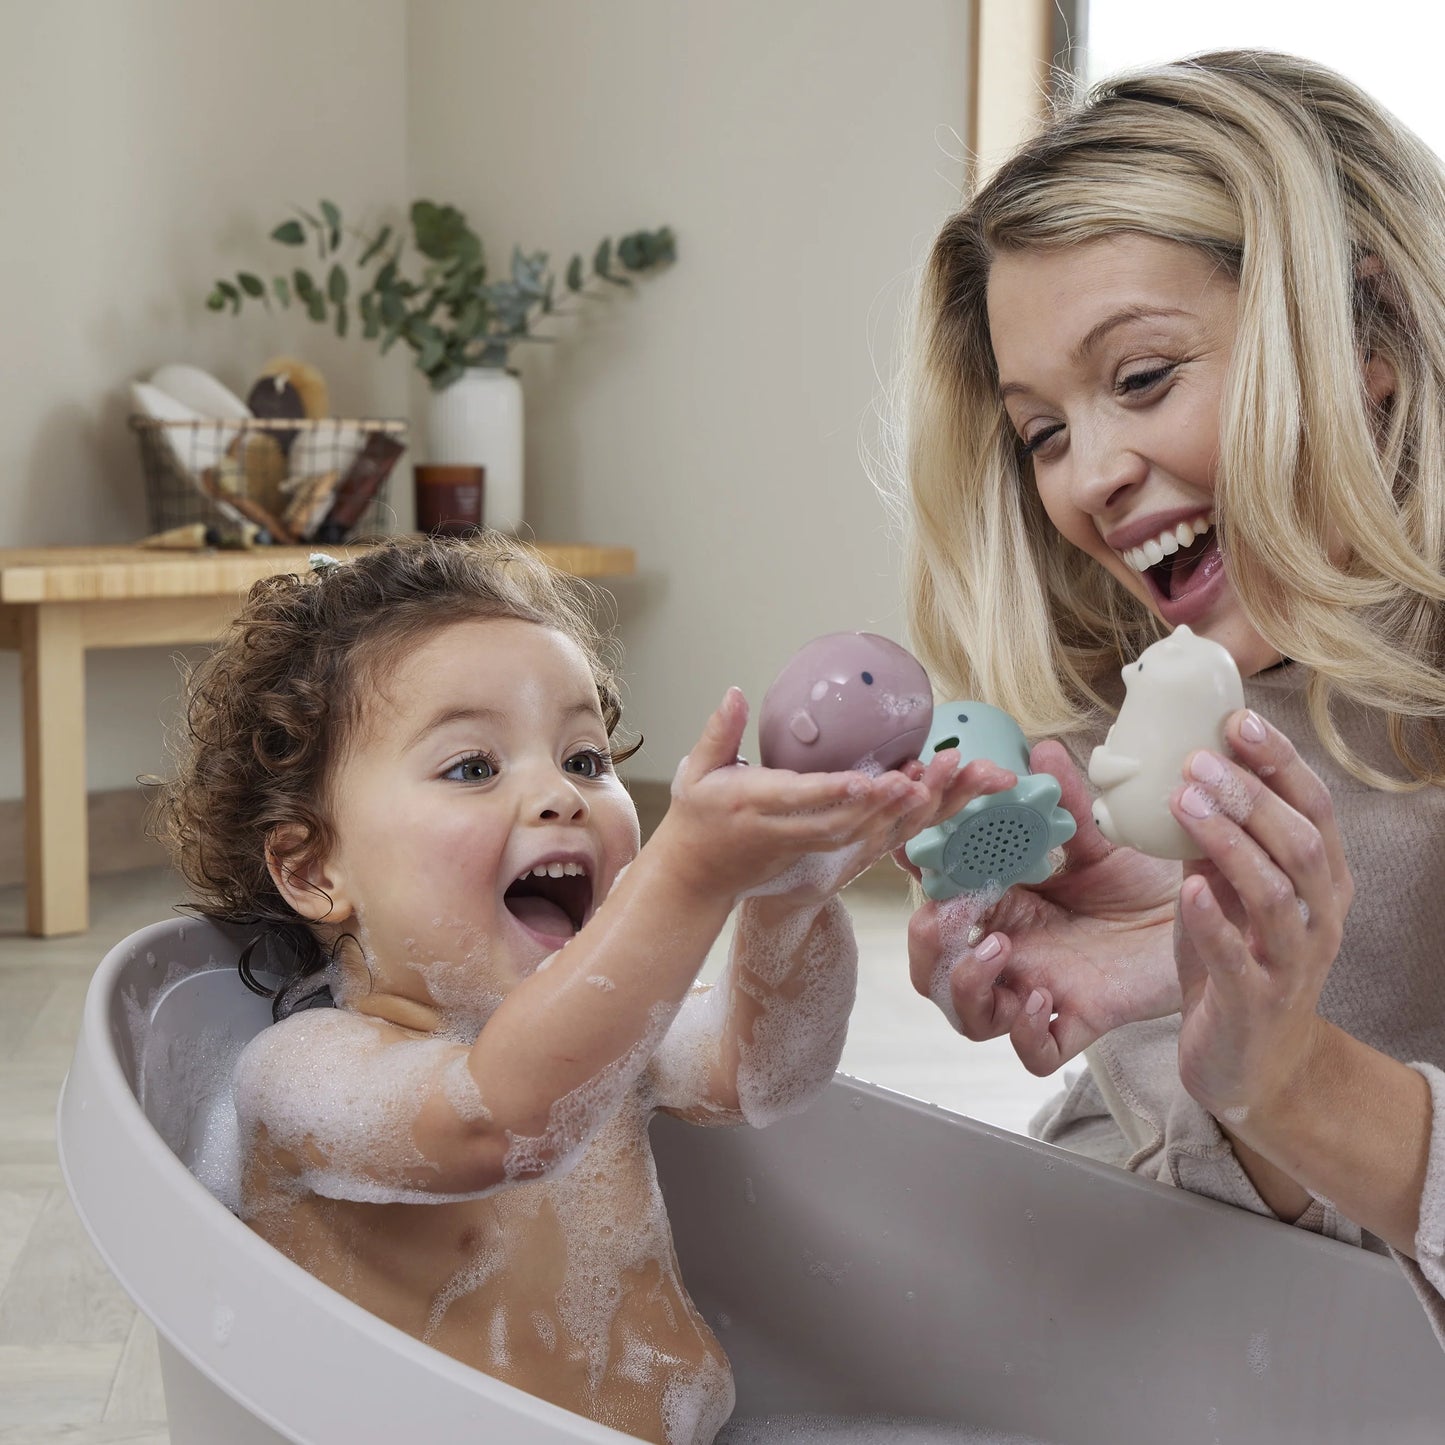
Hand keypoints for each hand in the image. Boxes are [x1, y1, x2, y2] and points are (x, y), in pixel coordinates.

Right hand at [665, 689, 1015, 906]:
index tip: (879, 779)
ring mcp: (818, 850)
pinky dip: (918, 816)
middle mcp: (795, 835)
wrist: (701, 879)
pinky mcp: (834, 856)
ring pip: (880, 832)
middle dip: (903, 798)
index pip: (807, 802)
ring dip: (925, 806)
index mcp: (760, 810)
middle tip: (943, 769)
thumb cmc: (699, 820)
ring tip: (965, 774)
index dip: (845, 793)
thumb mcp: (697, 775)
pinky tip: (950, 790)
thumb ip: (718, 732)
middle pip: (858, 820)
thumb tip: (735, 692)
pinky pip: (884, 838)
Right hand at [904, 739, 1181, 1074]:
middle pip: (930, 961)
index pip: (937, 887)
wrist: (1216, 917)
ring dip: (966, 984)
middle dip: (924, 937)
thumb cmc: (1150, 876)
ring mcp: (1037, 987)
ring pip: (966, 1014)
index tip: (923, 847)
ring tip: (1001, 949)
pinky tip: (1043, 998)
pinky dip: (1024, 1032)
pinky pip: (1032, 1053)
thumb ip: (1068, 800)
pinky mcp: (1078, 1022)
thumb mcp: (1104, 835)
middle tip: (947, 911)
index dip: (916, 865)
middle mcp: (1010, 945)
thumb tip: (1039, 748)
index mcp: (1002, 897)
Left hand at [1170, 709, 1351, 1122]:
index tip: (1238, 719)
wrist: (1251, 1062)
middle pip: (1301, 840)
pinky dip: (1215, 921)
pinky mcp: (1256, 1001)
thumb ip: (1217, 840)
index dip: (1280, 761)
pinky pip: (1240, 957)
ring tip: (1185, 802)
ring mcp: (1292, 960)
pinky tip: (1189, 890)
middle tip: (1198, 758)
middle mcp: (1319, 914)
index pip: (1313, 806)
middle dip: (1251, 794)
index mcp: (1320, 878)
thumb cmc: (1238, 961)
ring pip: (1276, 892)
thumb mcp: (1228, 891)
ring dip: (1229, 841)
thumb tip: (1186, 771)